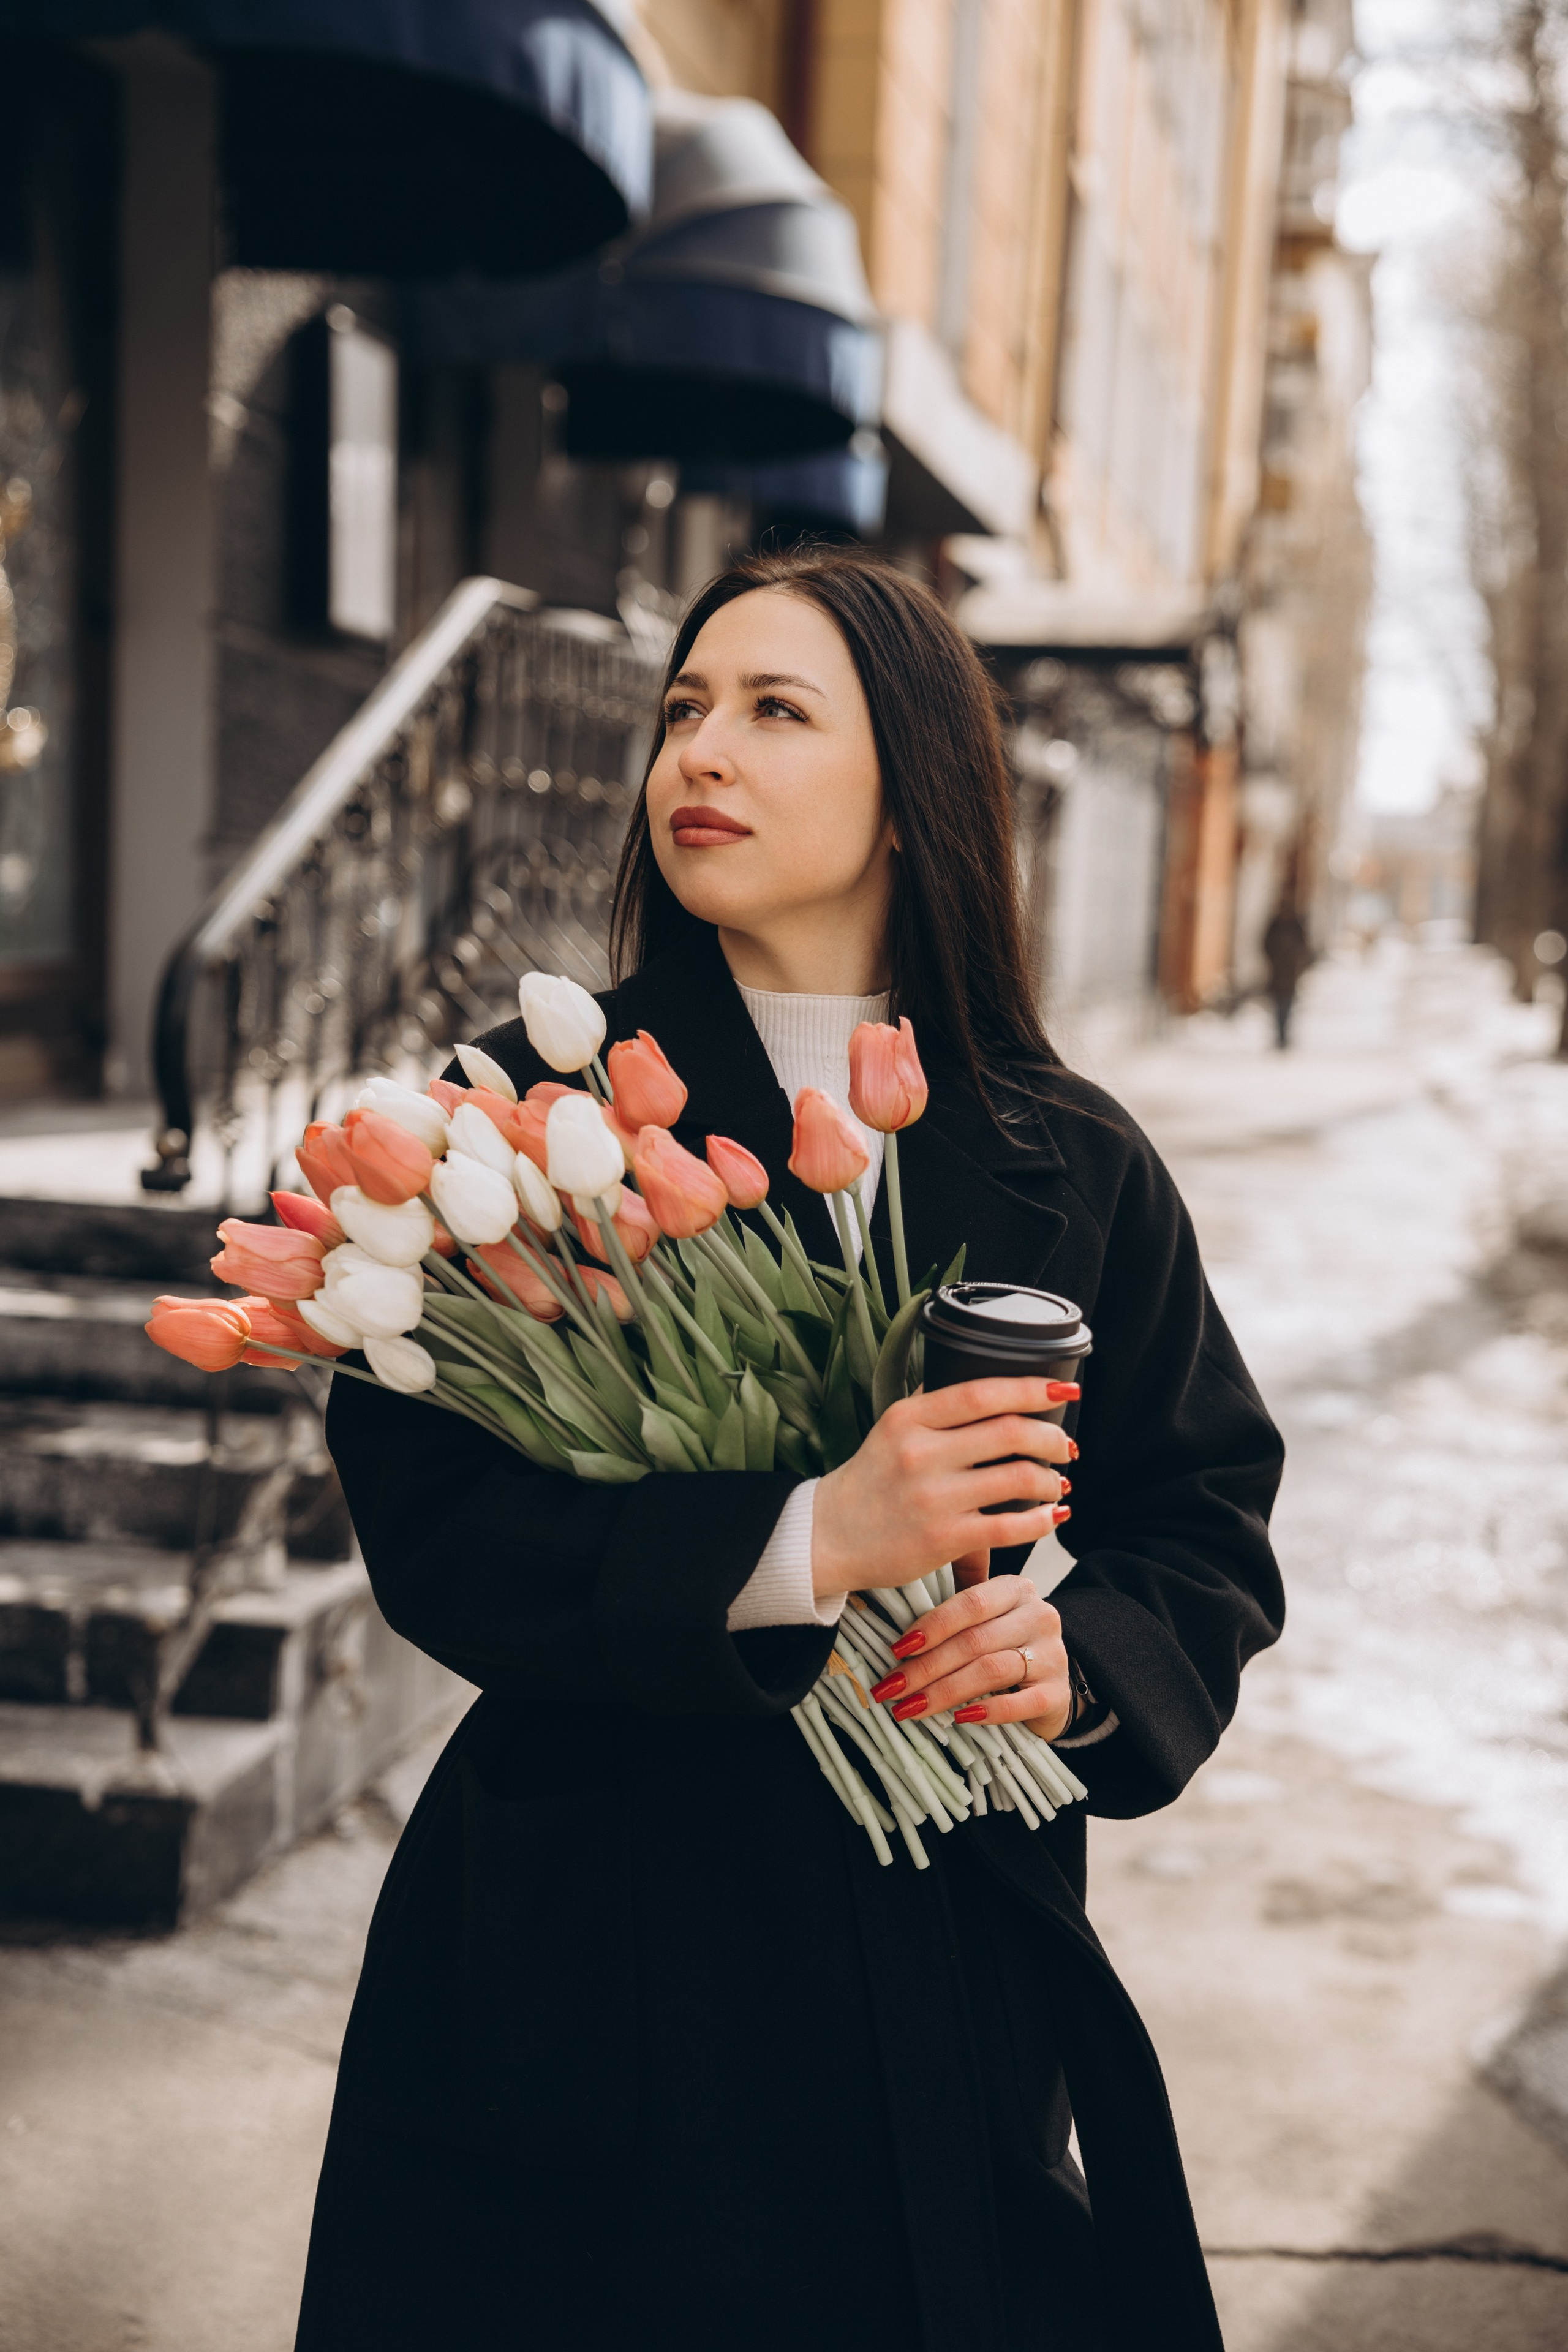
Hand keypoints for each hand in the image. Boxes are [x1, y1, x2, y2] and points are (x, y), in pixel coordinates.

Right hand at [810, 1376, 1072, 1600]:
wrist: (827, 1537)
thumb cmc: (868, 1482)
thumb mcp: (890, 1429)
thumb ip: (932, 1406)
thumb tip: (982, 1383)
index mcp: (909, 1418)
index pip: (983, 1393)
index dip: (1032, 1389)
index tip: (1064, 1391)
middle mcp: (921, 1453)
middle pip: (1011, 1432)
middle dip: (1052, 1437)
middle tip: (1066, 1446)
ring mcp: (934, 1497)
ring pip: (1019, 1478)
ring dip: (1051, 1480)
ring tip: (1057, 1483)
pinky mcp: (944, 1539)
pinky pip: (1011, 1526)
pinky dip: (1042, 1520)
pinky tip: (1051, 1516)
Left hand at [867, 1575, 1071, 1734]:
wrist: (1048, 1684)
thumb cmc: (1002, 1649)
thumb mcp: (983, 1624)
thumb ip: (952, 1623)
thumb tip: (898, 1644)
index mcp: (1015, 1590)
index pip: (970, 1603)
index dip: (932, 1626)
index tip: (898, 1649)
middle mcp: (1039, 1616)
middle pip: (975, 1641)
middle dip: (926, 1667)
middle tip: (893, 1687)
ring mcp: (1053, 1654)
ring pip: (991, 1670)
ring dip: (944, 1691)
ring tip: (912, 1707)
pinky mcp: (1058, 1692)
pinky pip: (1020, 1703)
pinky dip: (987, 1711)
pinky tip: (960, 1718)